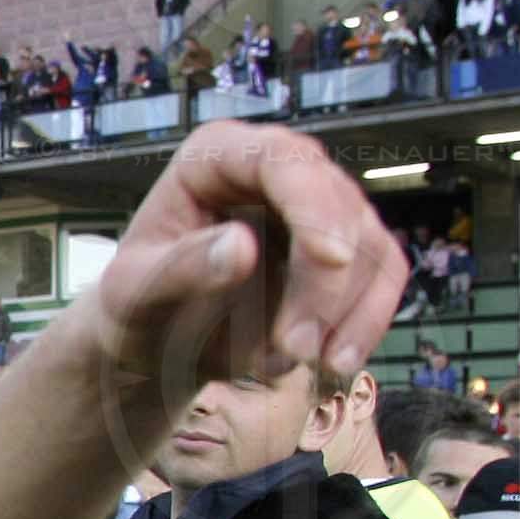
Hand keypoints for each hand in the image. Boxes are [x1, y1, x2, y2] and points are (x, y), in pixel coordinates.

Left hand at [92, 120, 404, 385]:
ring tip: (295, 362)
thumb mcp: (136, 290)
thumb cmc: (140, 300)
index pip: (281, 159)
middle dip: (325, 285)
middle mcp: (278, 169)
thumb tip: (242, 247)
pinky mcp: (348, 249)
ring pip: (369, 247)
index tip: (330, 259)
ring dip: (345, 313)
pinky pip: (383, 278)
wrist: (159, 339)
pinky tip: (332, 362)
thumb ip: (182, 268)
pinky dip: (365, 324)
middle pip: (337, 208)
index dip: (314, 204)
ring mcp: (321, 207)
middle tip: (293, 348)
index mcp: (216, 156)